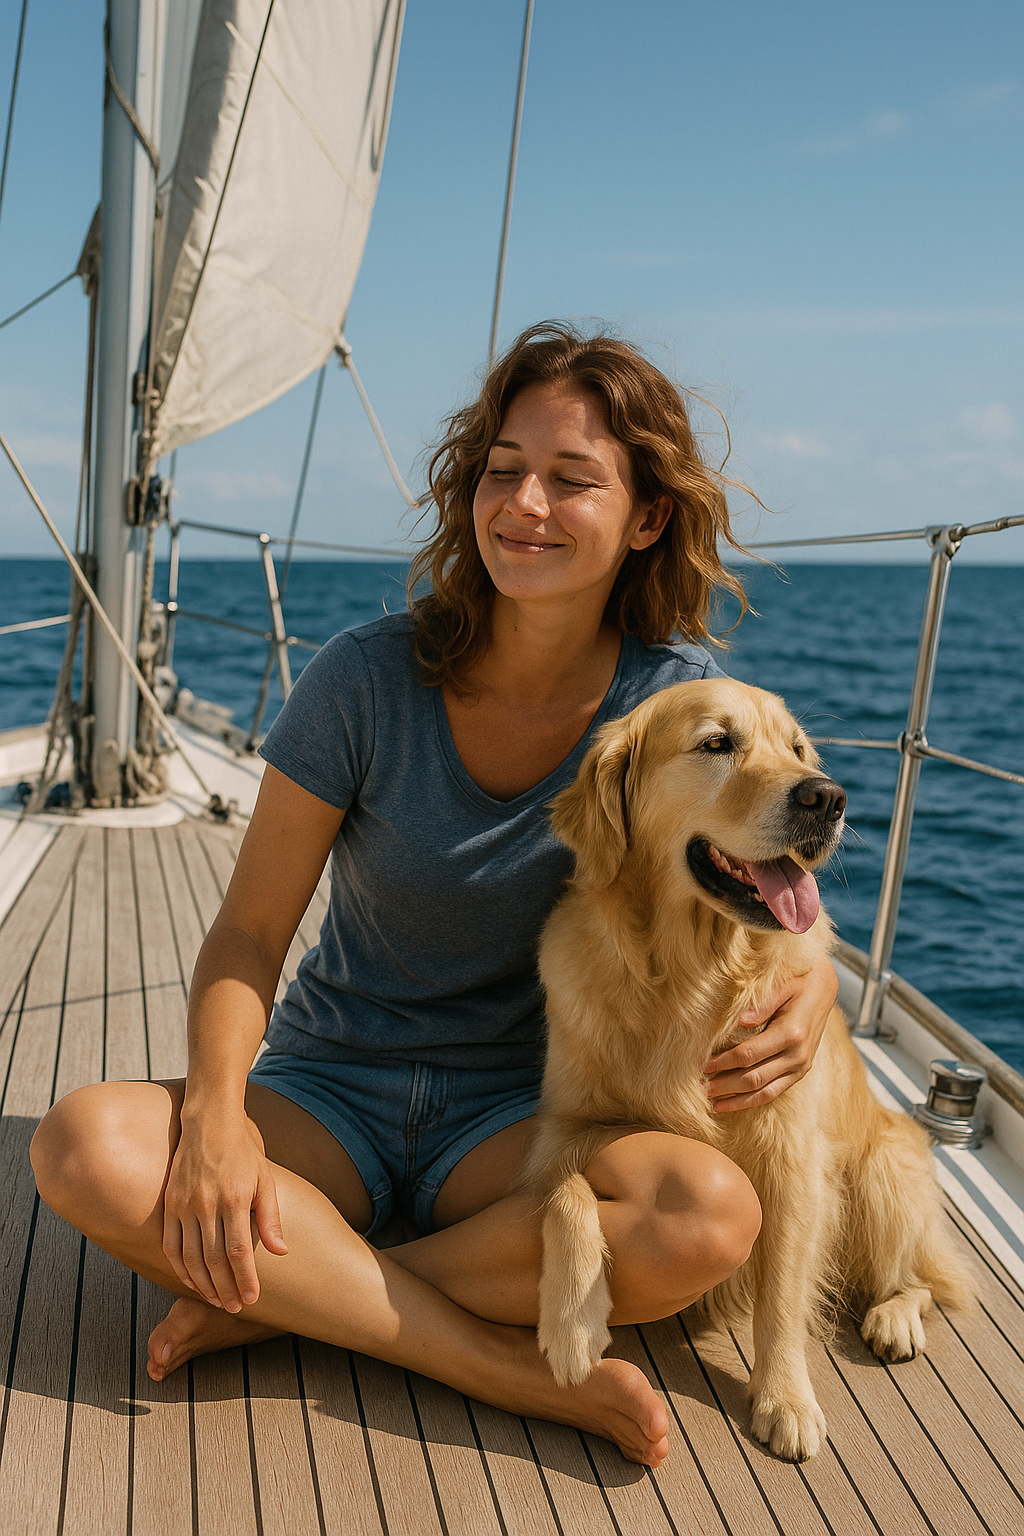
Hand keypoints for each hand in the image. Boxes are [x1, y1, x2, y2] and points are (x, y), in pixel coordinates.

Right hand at [162, 1113, 287, 1310]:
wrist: (209, 1124)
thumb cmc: (243, 1153)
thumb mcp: (264, 1180)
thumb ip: (270, 1218)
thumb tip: (281, 1252)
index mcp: (234, 1199)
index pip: (239, 1251)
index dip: (245, 1279)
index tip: (252, 1299)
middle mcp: (206, 1204)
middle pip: (214, 1260)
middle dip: (225, 1288)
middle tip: (235, 1308)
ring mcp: (184, 1204)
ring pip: (191, 1257)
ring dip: (203, 1284)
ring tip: (217, 1300)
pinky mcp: (169, 1204)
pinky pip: (170, 1245)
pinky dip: (180, 1268)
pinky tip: (192, 1282)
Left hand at [703, 955, 837, 1113]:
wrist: (824, 988)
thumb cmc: (798, 981)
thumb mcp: (781, 984)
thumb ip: (762, 1003)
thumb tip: (740, 1021)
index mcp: (791, 1033)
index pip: (749, 1054)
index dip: (724, 1062)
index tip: (703, 1064)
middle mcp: (798, 1055)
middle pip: (754, 1078)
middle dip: (726, 1085)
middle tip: (701, 1088)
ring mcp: (801, 1066)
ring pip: (765, 1092)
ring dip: (738, 1100)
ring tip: (714, 1103)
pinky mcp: (800, 1072)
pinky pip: (775, 1092)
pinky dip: (753, 1100)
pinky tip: (734, 1103)